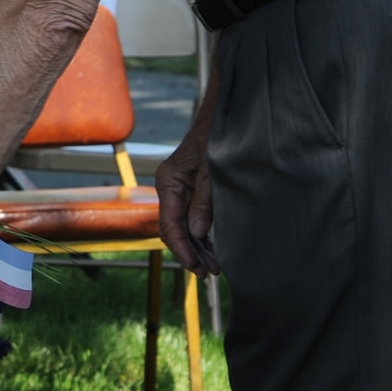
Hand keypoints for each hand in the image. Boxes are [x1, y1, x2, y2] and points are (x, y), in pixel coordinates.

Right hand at [154, 127, 219, 275]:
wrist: (223, 117)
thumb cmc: (216, 137)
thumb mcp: (212, 170)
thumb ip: (204, 201)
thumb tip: (198, 233)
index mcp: (168, 181)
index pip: (169, 223)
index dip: (182, 247)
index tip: (195, 266)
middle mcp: (170, 187)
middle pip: (173, 229)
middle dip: (190, 252)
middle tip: (208, 273)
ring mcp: (180, 190)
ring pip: (183, 227)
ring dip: (196, 247)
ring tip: (213, 267)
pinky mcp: (191, 191)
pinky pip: (191, 218)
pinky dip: (201, 236)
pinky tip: (211, 250)